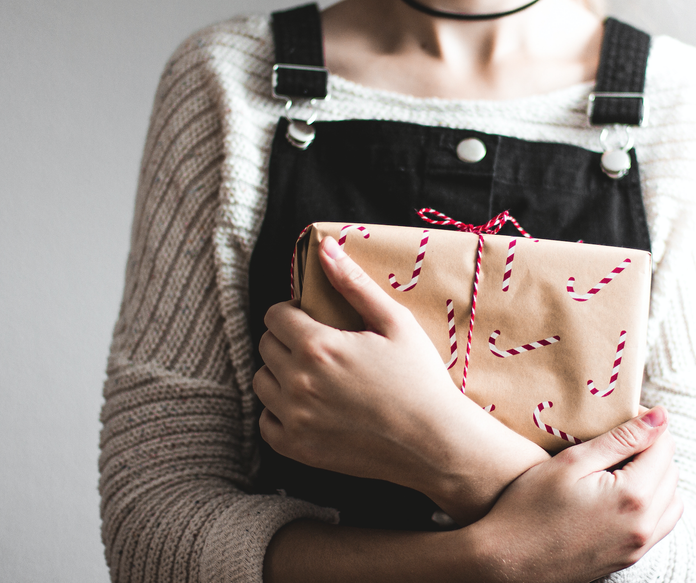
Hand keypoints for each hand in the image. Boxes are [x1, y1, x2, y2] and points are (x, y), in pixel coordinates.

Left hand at [254, 236, 548, 521]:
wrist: (434, 441)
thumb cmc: (420, 378)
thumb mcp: (395, 322)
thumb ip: (353, 283)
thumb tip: (325, 247)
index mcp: (317, 346)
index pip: (275, 316)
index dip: (293, 311)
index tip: (314, 318)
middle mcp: (298, 383)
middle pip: (266, 346)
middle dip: (286, 339)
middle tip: (319, 345)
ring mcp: (295, 419)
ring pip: (261, 383)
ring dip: (280, 373)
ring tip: (313, 374)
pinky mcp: (298, 448)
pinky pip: (266, 422)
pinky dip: (279, 411)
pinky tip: (309, 405)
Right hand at [467, 407, 682, 582]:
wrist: (507, 562)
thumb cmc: (529, 508)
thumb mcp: (572, 462)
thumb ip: (621, 439)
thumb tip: (660, 416)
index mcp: (633, 496)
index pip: (663, 446)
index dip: (647, 424)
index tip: (623, 415)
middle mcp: (644, 525)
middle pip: (671, 472)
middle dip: (652, 447)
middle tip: (618, 437)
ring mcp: (638, 547)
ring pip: (672, 500)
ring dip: (656, 476)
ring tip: (621, 465)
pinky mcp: (629, 559)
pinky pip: (661, 525)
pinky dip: (653, 503)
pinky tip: (623, 493)